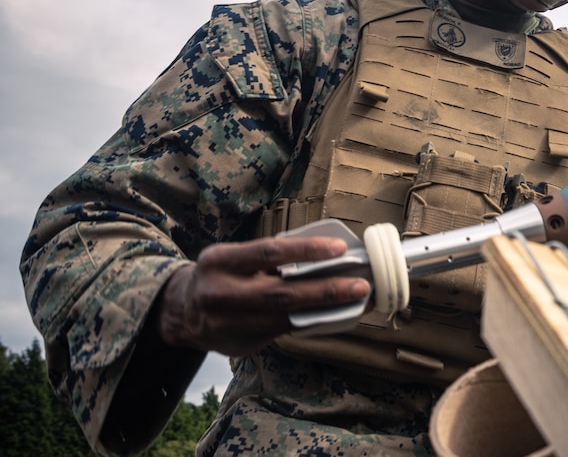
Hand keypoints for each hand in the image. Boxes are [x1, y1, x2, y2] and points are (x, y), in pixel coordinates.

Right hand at [154, 236, 370, 355]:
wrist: (181, 313)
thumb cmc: (219, 275)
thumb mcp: (231, 257)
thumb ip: (266, 257)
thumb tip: (321, 253)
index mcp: (219, 262)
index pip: (269, 252)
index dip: (306, 250)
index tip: (339, 249)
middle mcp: (222, 294)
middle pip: (281, 293)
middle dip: (325, 290)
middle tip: (360, 285)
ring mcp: (231, 324)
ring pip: (286, 318)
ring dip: (326, 310)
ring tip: (357, 300)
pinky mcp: (242, 344)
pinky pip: (284, 331)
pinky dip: (312, 322)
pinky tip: (336, 315)